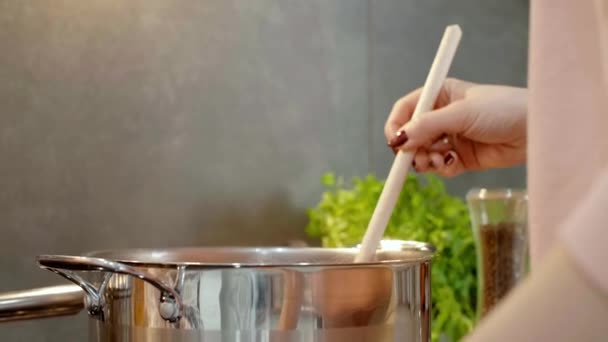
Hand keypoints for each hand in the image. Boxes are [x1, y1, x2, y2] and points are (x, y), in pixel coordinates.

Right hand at [385, 78, 527, 176]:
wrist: (536, 130)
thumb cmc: (504, 109)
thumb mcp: (462, 113)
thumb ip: (428, 126)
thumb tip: (399, 139)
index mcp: (440, 95)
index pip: (406, 109)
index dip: (396, 126)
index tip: (395, 142)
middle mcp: (442, 116)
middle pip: (411, 135)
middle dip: (411, 148)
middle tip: (418, 158)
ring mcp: (451, 138)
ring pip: (423, 153)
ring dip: (425, 160)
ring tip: (438, 161)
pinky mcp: (461, 157)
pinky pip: (440, 166)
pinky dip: (441, 168)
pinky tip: (452, 164)